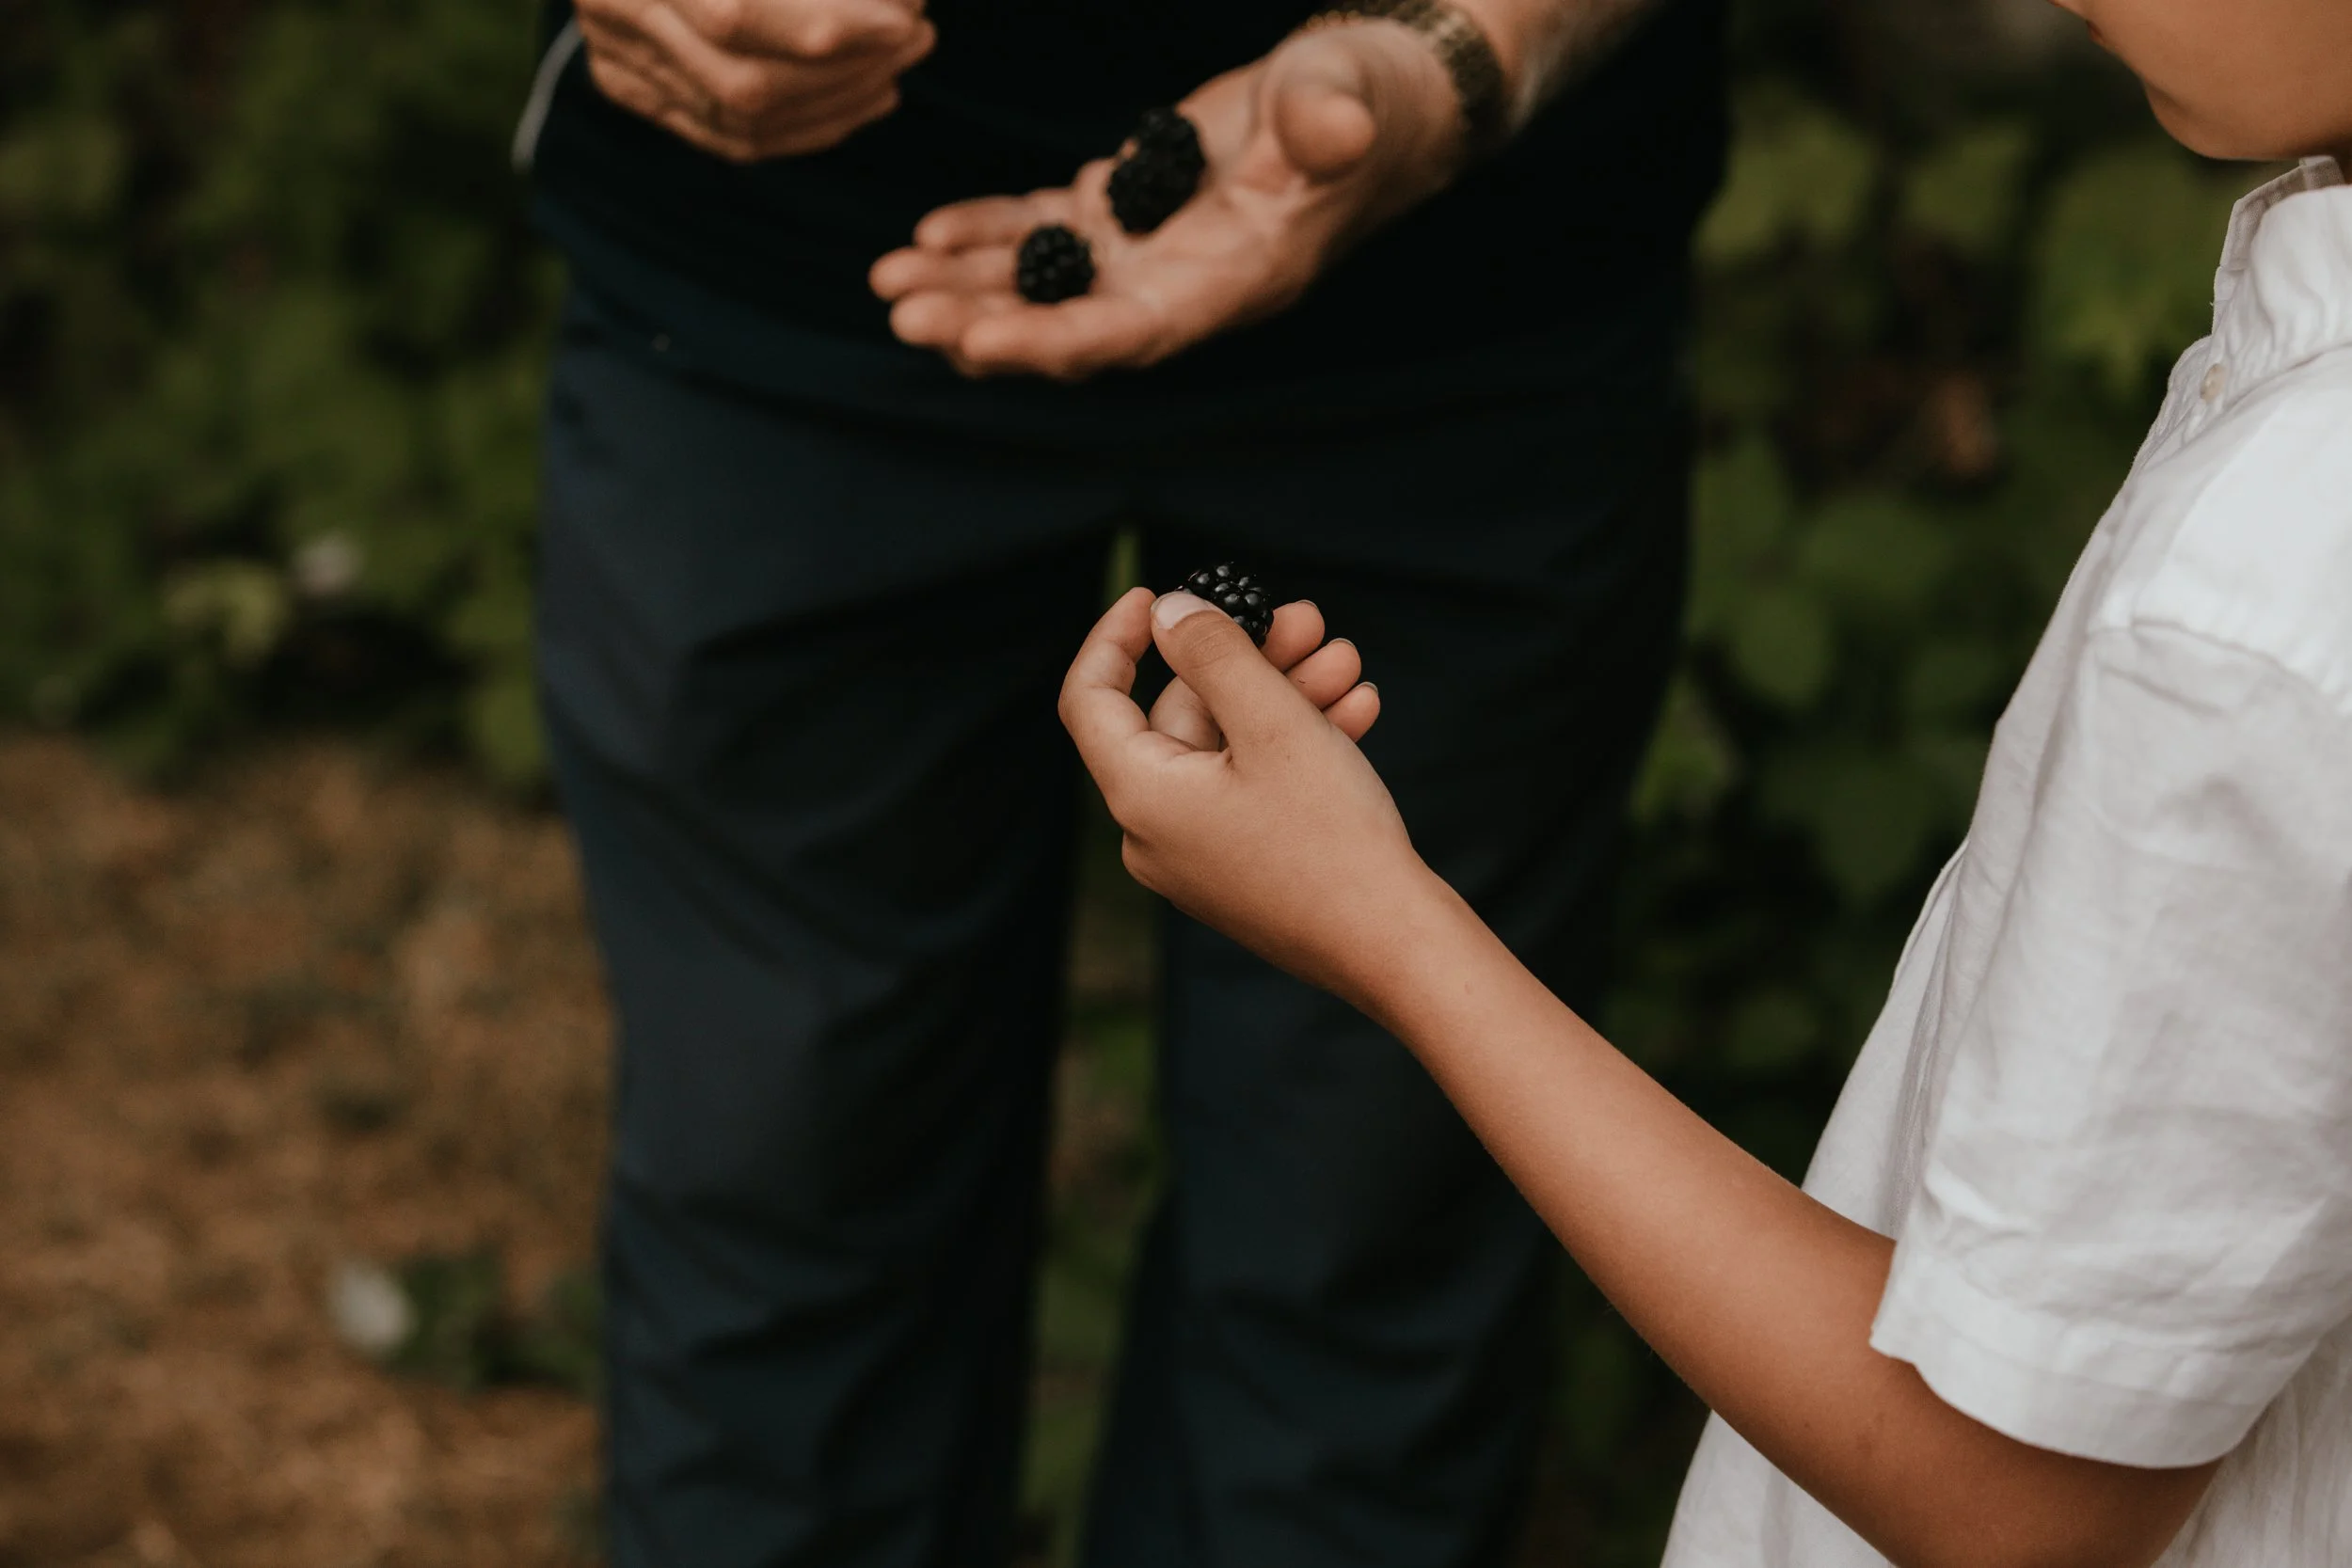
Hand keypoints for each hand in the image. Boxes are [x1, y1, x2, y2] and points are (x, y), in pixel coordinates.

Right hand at [577, 0, 934, 161]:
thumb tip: (903, 0)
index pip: (736, 16)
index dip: (834, 26)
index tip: (907, 15)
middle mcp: (615, 11)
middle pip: (745, 83)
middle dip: (848, 69)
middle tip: (918, 36)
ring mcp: (618, 59)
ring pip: (744, 120)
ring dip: (838, 100)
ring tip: (899, 62)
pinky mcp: (632, 87)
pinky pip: (731, 138)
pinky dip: (808, 125)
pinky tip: (864, 96)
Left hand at [870, 20, 1465, 378]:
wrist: (1368, 95)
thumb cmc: (1366, 99)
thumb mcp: (1348, 96)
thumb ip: (1328, 120)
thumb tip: (1326, 131)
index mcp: (1235, 278)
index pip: (1134, 331)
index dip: (1055, 343)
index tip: (979, 342)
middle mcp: (1182, 284)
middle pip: (1069, 328)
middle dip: (983, 326)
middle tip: (903, 313)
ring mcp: (1148, 254)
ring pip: (1042, 291)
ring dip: (965, 291)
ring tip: (887, 282)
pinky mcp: (1126, 212)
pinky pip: (1043, 238)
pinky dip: (986, 239)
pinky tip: (927, 236)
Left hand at [1060, 587, 1440, 1002]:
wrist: (1394, 946)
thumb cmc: (1331, 836)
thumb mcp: (1272, 722)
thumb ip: (1213, 652)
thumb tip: (1167, 611)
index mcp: (1140, 796)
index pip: (1091, 698)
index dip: (1116, 636)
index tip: (1156, 593)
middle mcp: (1153, 833)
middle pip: (1182, 716)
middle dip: (1250, 660)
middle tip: (1308, 620)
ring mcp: (1197, 856)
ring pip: (1229, 747)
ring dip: (1287, 695)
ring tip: (1349, 662)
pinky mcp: (1240, 870)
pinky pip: (1252, 787)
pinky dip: (1295, 745)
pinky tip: (1357, 711)